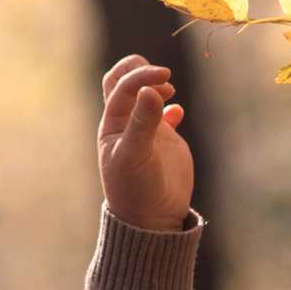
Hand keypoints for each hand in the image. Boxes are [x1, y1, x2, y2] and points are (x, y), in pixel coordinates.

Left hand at [98, 56, 193, 231]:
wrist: (152, 219)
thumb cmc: (135, 189)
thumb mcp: (135, 155)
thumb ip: (143, 123)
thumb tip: (151, 90)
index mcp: (113, 123)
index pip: (122, 86)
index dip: (141, 76)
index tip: (163, 78)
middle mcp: (127, 122)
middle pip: (124, 81)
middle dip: (141, 70)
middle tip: (163, 76)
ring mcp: (146, 129)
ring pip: (145, 94)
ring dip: (157, 85)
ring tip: (169, 91)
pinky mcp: (165, 140)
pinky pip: (166, 114)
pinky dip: (172, 108)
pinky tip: (177, 114)